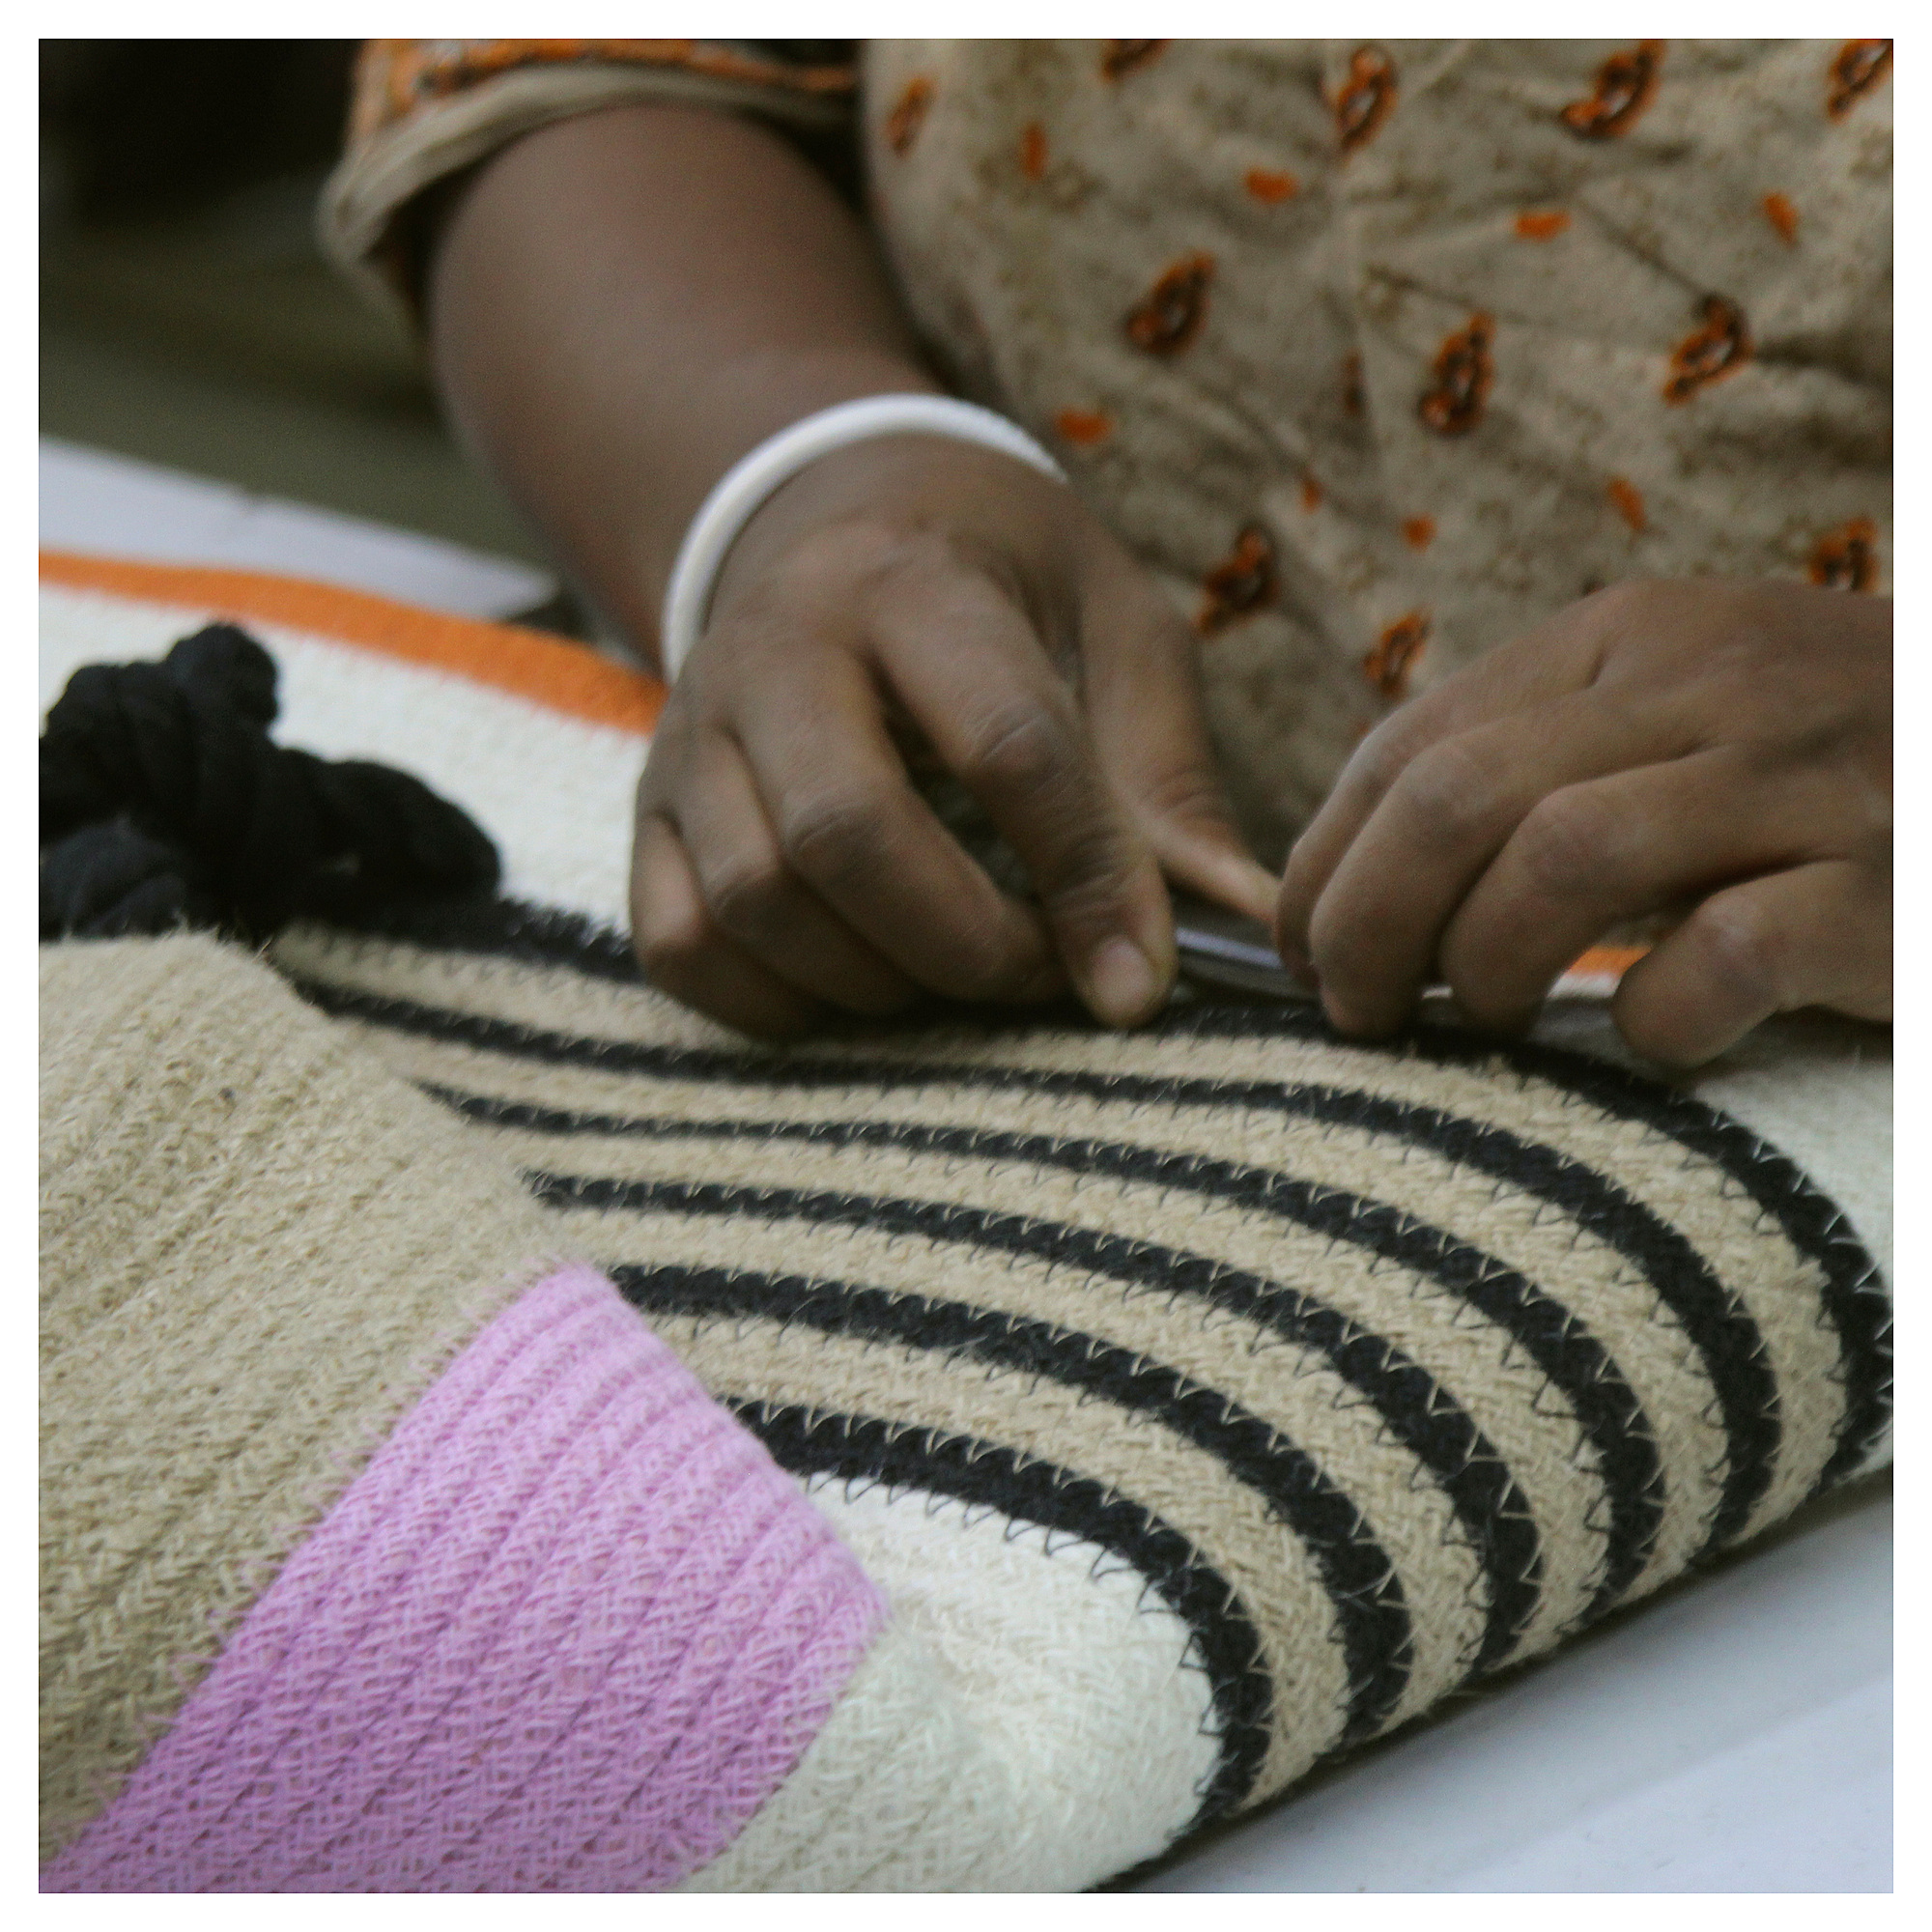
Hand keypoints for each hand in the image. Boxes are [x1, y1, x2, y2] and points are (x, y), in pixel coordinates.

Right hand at [632, 432, 1276, 1036]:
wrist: (838, 516)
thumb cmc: (1001, 583)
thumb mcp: (1112, 629)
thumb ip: (1166, 779)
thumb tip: (1240, 926)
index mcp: (911, 582)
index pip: (1005, 742)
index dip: (1086, 876)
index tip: (1142, 979)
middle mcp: (776, 648)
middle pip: (843, 834)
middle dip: (965, 944)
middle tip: (1043, 978)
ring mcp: (692, 732)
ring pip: (754, 901)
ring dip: (877, 981)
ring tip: (960, 976)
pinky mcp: (649, 809)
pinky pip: (680, 945)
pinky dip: (773, 1003)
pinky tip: (860, 986)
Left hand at [1274, 578, 1890, 1066]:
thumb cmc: (1834, 780)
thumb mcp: (1682, 725)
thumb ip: (1543, 763)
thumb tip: (1356, 879)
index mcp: (1638, 637)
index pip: (1412, 741)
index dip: (1322, 861)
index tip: (1299, 950)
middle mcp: (1715, 683)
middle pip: (1455, 800)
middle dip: (1363, 924)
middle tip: (1356, 1011)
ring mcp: (1813, 779)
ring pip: (1561, 862)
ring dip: (1479, 966)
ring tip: (1476, 1024)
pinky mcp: (1894, 891)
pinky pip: (1722, 956)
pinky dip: (1651, 1020)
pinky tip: (1648, 1043)